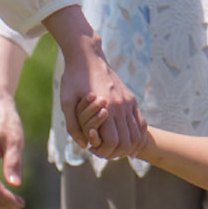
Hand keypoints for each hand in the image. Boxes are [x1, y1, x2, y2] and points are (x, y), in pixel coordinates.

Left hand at [59, 43, 147, 159]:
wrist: (88, 56)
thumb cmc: (73, 78)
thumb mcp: (66, 102)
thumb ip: (73, 126)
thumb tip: (83, 145)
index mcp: (106, 107)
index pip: (113, 141)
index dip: (104, 151)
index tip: (92, 149)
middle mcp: (121, 106)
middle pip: (127, 141)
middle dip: (115, 153)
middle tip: (102, 151)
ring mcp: (129, 102)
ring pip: (138, 134)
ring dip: (128, 148)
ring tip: (114, 150)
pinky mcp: (131, 99)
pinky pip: (141, 122)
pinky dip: (139, 137)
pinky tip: (132, 146)